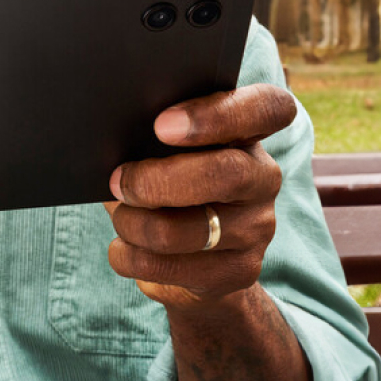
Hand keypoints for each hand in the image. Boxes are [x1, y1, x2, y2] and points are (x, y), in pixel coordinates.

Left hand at [104, 84, 298, 310]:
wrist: (189, 259)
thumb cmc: (166, 185)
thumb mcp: (163, 154)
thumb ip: (152, 140)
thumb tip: (113, 143)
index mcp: (248, 134)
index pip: (268, 108)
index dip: (219, 114)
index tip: (161, 125)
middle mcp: (263, 178)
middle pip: (226, 173)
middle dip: (158, 180)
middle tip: (118, 182)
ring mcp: (257, 227)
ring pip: (188, 229)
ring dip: (135, 224)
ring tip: (120, 217)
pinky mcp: (240, 271)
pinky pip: (173, 269)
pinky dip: (132, 257)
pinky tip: (123, 249)